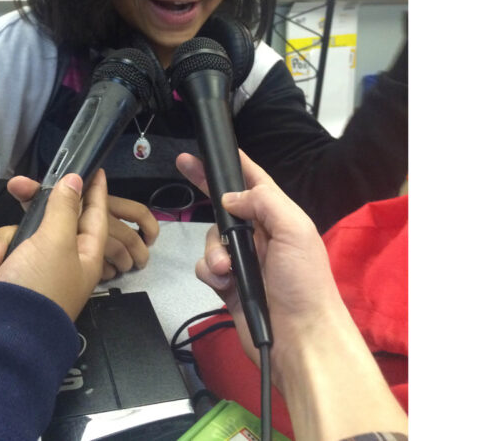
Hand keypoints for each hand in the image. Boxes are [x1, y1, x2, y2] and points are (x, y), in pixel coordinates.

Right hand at [0, 177, 158, 281]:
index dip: (94, 192)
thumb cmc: (39, 285)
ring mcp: (29, 272)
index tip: (95, 170)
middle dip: (24, 216)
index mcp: (83, 256)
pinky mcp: (4, 280)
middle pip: (44, 221)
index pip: (94, 216)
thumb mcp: (56, 241)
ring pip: (13, 236)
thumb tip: (77, 181)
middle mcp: (58, 262)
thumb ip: (64, 208)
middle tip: (15, 187)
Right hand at [177, 150, 407, 438]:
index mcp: (280, 218)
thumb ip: (264, 202)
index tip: (211, 149)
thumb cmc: (304, 283)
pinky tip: (222, 281)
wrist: (298, 338)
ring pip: (211, 238)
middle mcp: (261, 237)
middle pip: (226, 208)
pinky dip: (209, 271)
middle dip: (207, 190)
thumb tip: (229, 197)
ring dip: (213, 249)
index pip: (255, 183)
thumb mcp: (294, 231)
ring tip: (226, 267)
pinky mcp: (228, 285)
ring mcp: (243, 262)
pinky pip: (205, 267)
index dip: (235, 163)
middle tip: (183, 165)